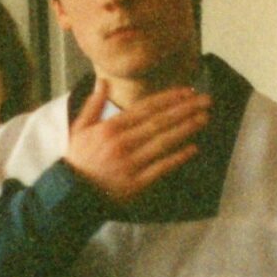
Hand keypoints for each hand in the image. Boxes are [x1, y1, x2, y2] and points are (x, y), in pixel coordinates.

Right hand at [62, 81, 209, 204]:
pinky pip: (161, 168)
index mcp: (110, 128)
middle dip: (184, 110)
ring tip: (204, 118)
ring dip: (185, 129)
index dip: (168, 99)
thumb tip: (103, 82)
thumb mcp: (79, 128)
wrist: (71, 195)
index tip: (187, 91)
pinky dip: (177, 158)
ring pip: (163, 142)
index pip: (145, 108)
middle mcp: (122, 143)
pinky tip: (193, 148)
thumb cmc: (78, 160)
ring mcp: (131, 164)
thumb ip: (93, 104)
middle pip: (159, 122)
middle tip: (206, 100)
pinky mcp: (136, 183)